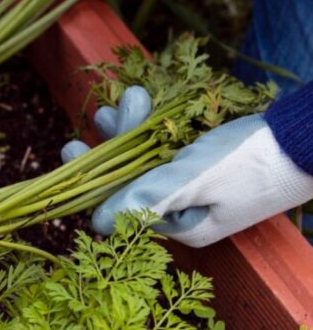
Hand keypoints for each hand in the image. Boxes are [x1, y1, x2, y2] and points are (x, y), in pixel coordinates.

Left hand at [66, 86, 312, 247]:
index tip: (74, 150)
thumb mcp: (195, 180)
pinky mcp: (207, 162)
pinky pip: (168, 146)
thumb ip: (147, 199)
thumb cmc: (256, 160)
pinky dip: (154, 125)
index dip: (94, 180)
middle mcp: (184, 212)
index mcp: (181, 228)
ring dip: (131, 129)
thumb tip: (98, 223)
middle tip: (99, 115)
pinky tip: (140, 102)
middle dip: (113, 146)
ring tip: (123, 101)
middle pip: (131, 181)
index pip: (122, 209)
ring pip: (147, 159)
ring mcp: (196, 186)